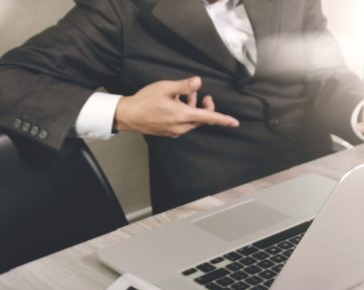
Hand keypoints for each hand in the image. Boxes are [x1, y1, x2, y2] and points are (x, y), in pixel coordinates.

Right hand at [115, 76, 239, 137]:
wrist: (128, 116)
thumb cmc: (145, 101)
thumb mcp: (166, 88)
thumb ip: (184, 86)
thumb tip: (198, 82)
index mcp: (183, 116)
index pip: (209, 118)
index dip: (223, 119)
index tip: (234, 123)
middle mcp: (181, 127)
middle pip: (201, 118)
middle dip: (204, 107)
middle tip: (201, 95)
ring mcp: (174, 131)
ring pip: (191, 121)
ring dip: (192, 108)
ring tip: (185, 95)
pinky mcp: (168, 132)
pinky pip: (182, 124)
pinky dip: (184, 114)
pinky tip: (176, 104)